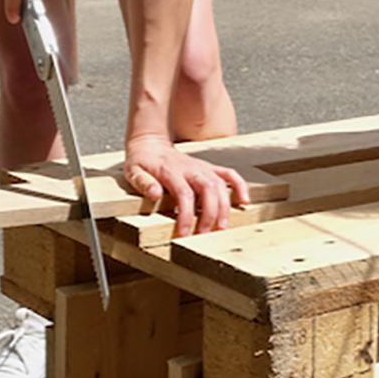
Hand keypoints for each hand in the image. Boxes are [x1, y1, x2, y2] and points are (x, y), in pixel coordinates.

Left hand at [124, 136, 251, 236]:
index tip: (184, 233)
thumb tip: (156, 194)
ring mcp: (202, 167)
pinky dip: (240, 187)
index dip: (186, 215)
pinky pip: (230, 175)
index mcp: (172, 171)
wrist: (151, 143)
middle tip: (205, 233)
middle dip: (209, 214)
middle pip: (207, 190)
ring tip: (223, 227)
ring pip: (220, 185)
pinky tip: (245, 202)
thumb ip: (143, 182)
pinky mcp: (209, 168)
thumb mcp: (133, 171)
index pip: (184, 194)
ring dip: (225, 207)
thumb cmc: (142, 161)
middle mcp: (191, 168)